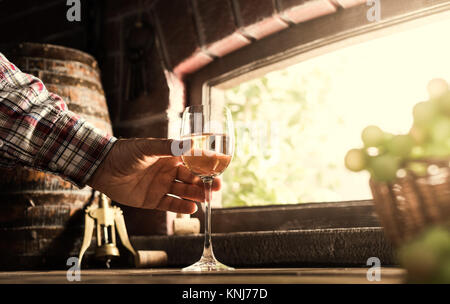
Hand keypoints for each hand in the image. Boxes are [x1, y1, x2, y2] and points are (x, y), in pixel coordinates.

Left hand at [87, 138, 220, 213]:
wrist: (103, 168)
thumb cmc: (125, 153)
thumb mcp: (147, 147)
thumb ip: (168, 147)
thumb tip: (191, 144)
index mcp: (170, 156)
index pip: (193, 159)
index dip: (207, 162)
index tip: (221, 164)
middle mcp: (169, 171)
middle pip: (192, 178)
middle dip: (205, 182)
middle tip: (216, 186)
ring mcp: (162, 186)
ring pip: (184, 192)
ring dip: (196, 194)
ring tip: (207, 198)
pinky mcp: (153, 200)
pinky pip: (171, 204)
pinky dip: (182, 207)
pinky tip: (192, 208)